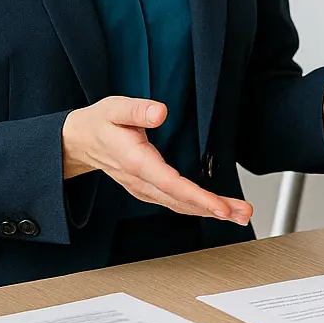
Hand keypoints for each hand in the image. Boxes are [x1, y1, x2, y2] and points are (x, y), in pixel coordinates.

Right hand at [62, 96, 252, 224]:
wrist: (80, 142)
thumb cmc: (100, 123)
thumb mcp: (114, 108)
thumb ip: (137, 109)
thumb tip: (161, 112)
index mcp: (136, 162)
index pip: (171, 184)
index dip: (197, 197)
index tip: (220, 207)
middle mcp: (142, 181)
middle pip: (182, 201)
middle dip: (215, 209)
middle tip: (243, 213)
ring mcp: (145, 189)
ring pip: (181, 205)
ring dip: (211, 211)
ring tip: (240, 214)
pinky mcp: (149, 190)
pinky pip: (175, 203)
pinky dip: (197, 208)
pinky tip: (216, 210)